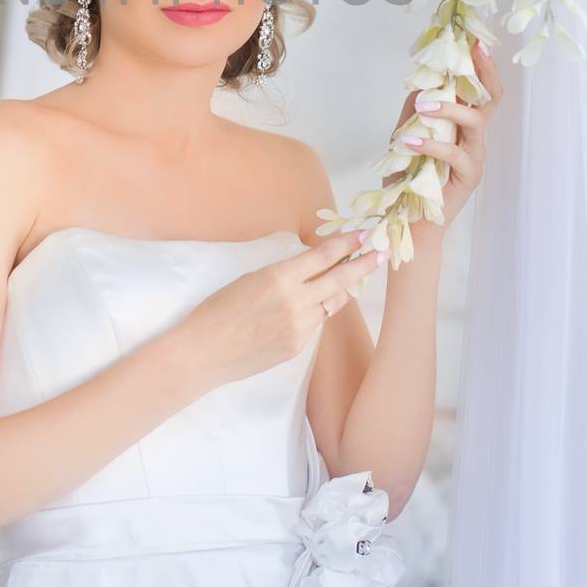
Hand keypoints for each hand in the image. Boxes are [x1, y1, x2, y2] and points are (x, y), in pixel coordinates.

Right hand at [175, 235, 378, 390]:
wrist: (204, 352)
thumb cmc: (217, 309)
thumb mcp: (250, 278)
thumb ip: (283, 274)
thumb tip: (308, 268)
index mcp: (279, 277)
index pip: (323, 256)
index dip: (346, 244)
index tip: (363, 234)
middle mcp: (295, 301)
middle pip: (340, 280)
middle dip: (363, 264)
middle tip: (382, 252)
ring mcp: (300, 327)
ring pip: (332, 304)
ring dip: (343, 289)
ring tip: (354, 278)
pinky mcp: (298, 347)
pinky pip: (316, 323)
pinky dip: (318, 311)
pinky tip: (314, 306)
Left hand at [385, 40, 502, 232]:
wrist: (409, 221)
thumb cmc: (409, 180)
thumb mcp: (404, 138)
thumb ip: (412, 112)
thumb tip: (418, 81)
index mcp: (461, 126)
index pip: (478, 90)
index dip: (479, 65)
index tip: (473, 38)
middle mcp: (474, 138)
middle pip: (491, 100)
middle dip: (484, 72)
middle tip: (469, 51)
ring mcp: (474, 157)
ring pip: (475, 122)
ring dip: (449, 108)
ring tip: (422, 106)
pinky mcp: (468, 177)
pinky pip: (455, 154)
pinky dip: (432, 144)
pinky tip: (410, 140)